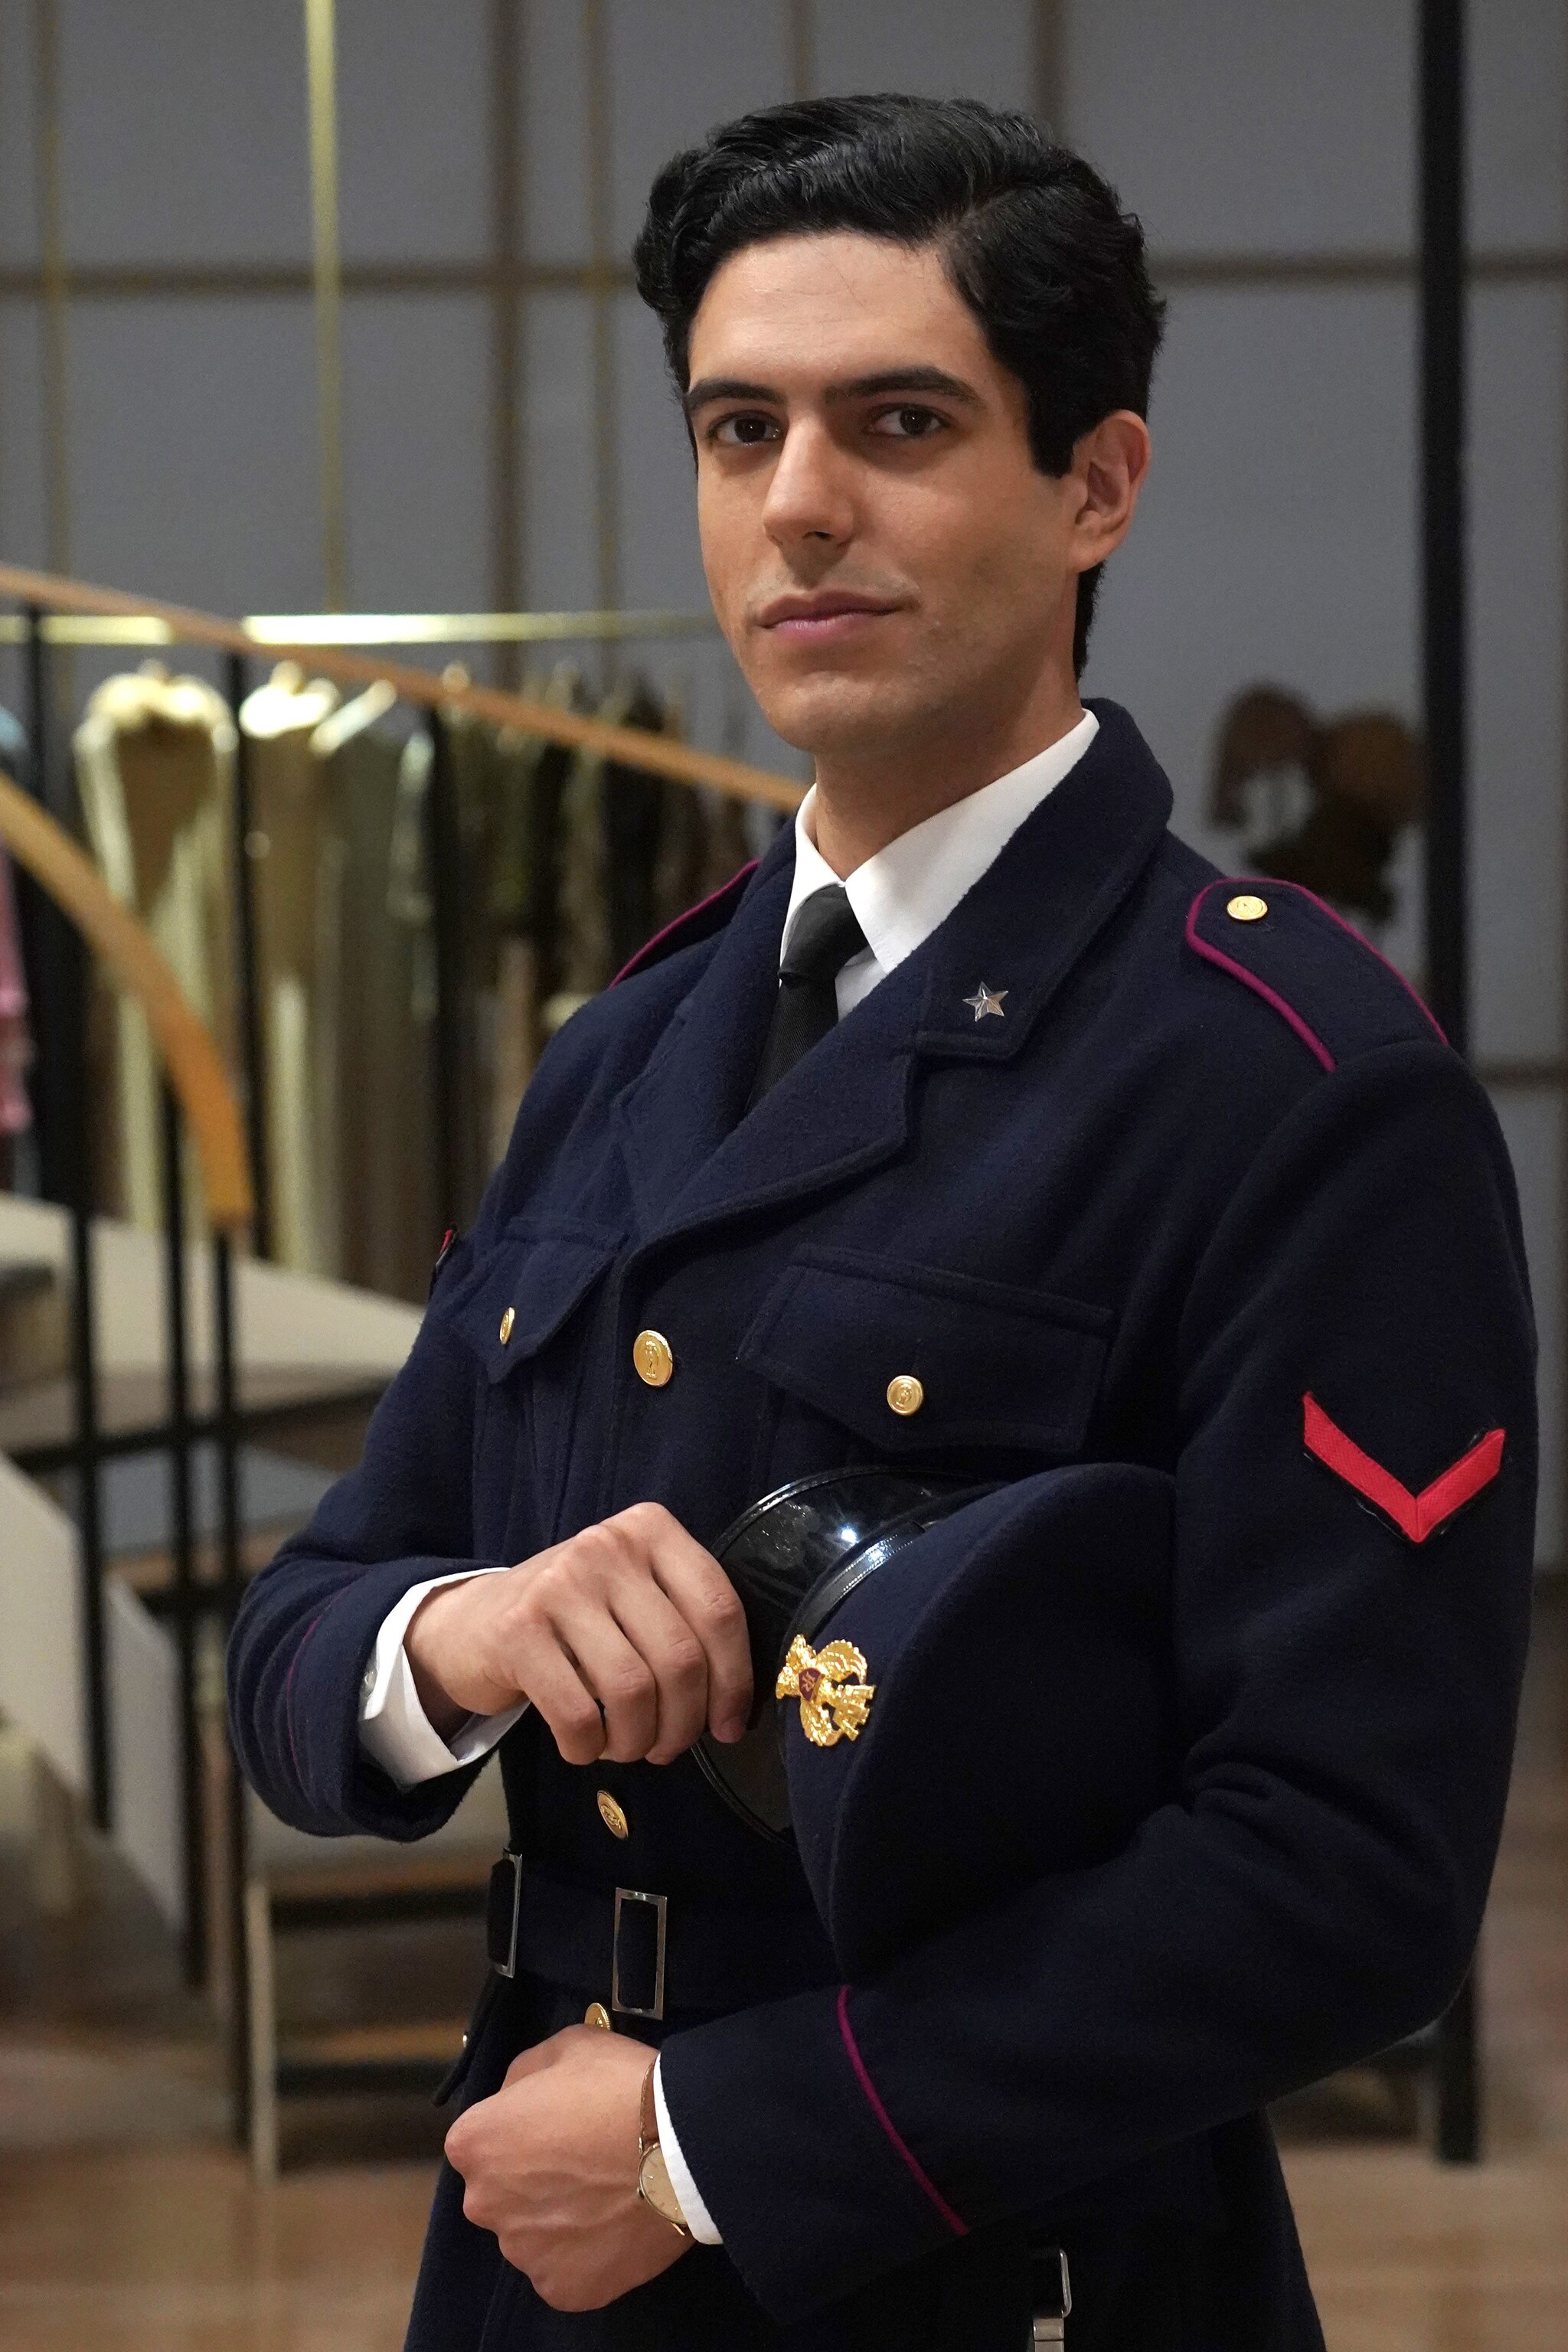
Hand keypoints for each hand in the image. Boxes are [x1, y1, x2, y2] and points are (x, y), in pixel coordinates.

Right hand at [405, 1502, 751, 1763]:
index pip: (719, 1608)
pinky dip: (589, 1747)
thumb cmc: (575, 1618)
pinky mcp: (517, 1631)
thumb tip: (734, 1710)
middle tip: (668, 1747)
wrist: (473, 1621)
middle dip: (683, 1723)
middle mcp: (607, 1545)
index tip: (727, 1725)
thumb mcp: (633, 1596)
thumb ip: (685, 1624)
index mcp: (650, 1529)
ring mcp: (559, 1584)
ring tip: (626, 1746)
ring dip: (637, 1740)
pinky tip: (584, 1745)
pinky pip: (579, 1714)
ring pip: (633, 1690)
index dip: (734, 1679)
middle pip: (680, 1656)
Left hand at [445, 2026, 689, 2310]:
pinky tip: (617, 2226)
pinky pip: (565, 2271)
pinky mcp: (562, 2290)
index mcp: (475, 2143)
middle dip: (531, 2179)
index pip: (480, 2139)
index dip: (519, 2127)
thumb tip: (516, 2099)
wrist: (682, 2146)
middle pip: (501, 2192)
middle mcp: (484, 2204)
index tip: (555, 2122)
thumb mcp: (564, 2046)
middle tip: (583, 2159)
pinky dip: (586, 2255)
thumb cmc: (618, 2087)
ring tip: (609, 2193)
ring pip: (533, 2234)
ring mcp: (523, 2254)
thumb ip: (523, 2075)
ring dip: (558, 2218)